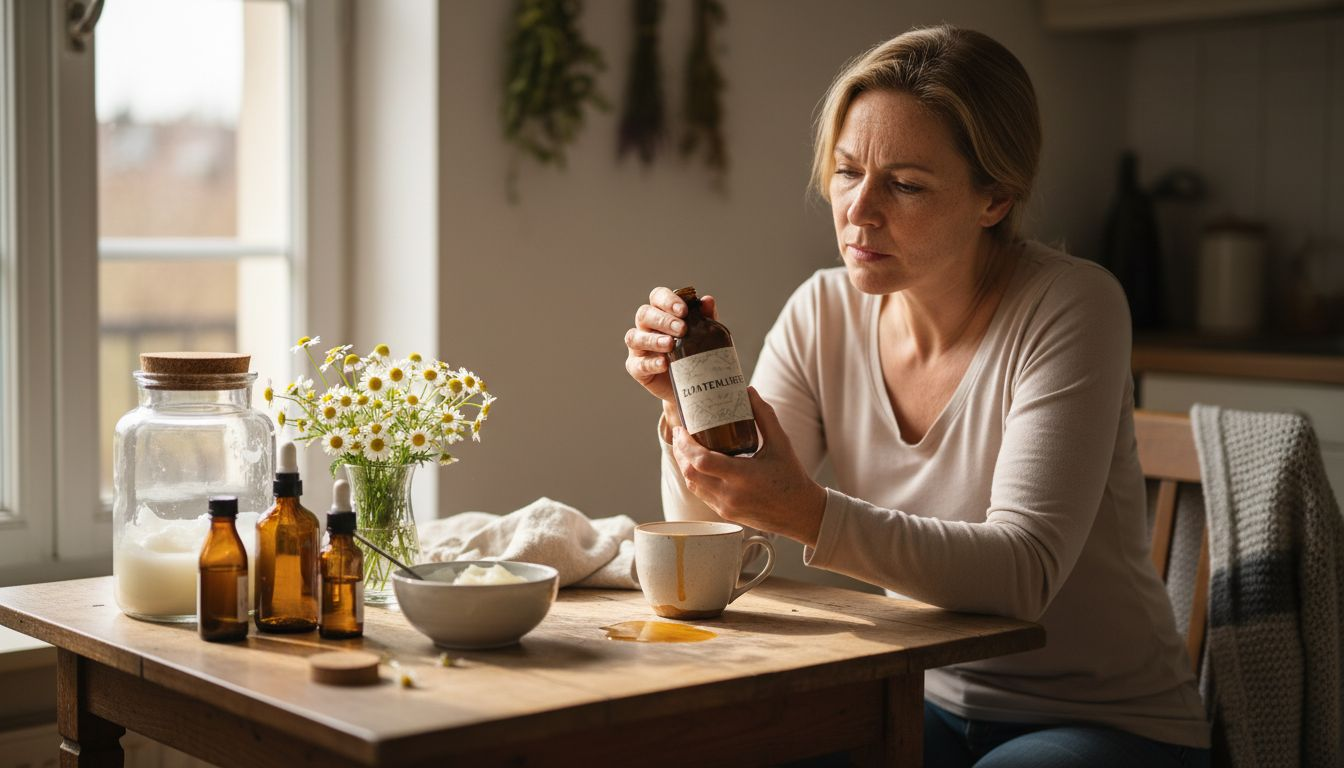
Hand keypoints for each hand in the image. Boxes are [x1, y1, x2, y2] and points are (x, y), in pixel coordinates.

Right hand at [623, 286, 716, 404]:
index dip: (667, 300)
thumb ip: (706, 317)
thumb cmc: (696, 352)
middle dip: (663, 320)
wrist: (693, 383)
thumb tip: (708, 300)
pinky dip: (651, 363)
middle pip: (644, 314)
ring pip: (634, 337)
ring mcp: (638, 347)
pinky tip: (664, 364)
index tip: (684, 310)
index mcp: (660, 312)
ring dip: (653, 339)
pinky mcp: (636, 368)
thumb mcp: (704, 334)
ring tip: (670, 344)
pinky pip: (638, 364)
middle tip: (682, 329)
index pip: (657, 297)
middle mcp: (645, 327)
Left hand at [671, 387, 826, 545]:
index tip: (681, 429)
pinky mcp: (725, 513)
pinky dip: (695, 477)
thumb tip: (749, 391)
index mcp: (743, 476)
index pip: (702, 461)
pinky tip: (696, 464)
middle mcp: (730, 494)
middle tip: (679, 433)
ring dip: (684, 464)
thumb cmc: (792, 477)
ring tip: (684, 446)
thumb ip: (764, 416)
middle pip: (690, 473)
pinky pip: (701, 494)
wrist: (800, 514)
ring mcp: (725, 507)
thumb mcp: (781, 444)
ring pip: (692, 485)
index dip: (685, 445)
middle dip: (679, 452)